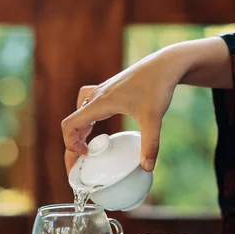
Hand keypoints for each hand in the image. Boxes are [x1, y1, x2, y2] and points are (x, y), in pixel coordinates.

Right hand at [61, 37, 231, 174]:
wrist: (165, 65)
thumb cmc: (157, 87)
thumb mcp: (154, 119)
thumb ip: (150, 145)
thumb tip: (147, 168)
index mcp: (99, 103)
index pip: (69, 124)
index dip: (70, 143)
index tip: (86, 155)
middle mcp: (95, 96)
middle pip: (72, 122)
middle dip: (72, 144)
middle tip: (81, 163)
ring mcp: (101, 92)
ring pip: (78, 113)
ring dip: (78, 131)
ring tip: (87, 148)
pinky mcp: (109, 90)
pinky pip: (88, 107)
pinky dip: (87, 121)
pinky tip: (98, 129)